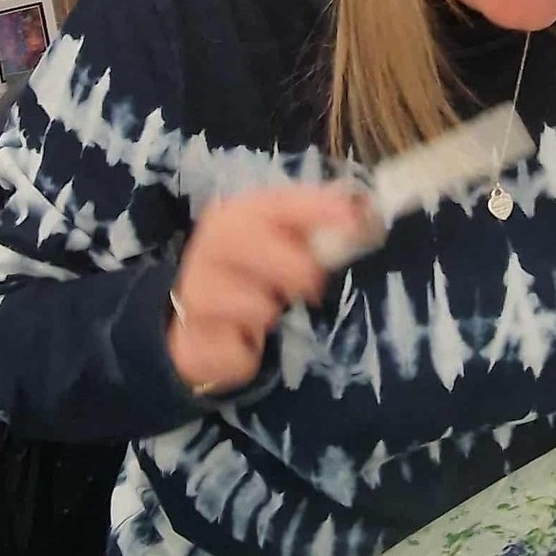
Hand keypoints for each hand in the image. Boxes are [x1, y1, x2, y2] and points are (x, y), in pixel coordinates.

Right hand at [168, 185, 370, 395]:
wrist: (198, 323)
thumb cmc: (250, 275)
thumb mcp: (278, 243)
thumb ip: (316, 223)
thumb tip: (361, 207)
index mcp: (233, 215)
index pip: (275, 203)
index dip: (316, 207)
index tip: (352, 220)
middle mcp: (207, 248)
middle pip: (255, 246)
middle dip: (295, 267)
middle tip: (310, 286)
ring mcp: (194, 294)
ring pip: (257, 307)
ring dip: (271, 314)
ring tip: (261, 310)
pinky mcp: (193, 340)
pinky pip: (239, 351)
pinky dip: (248, 352)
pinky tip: (240, 338)